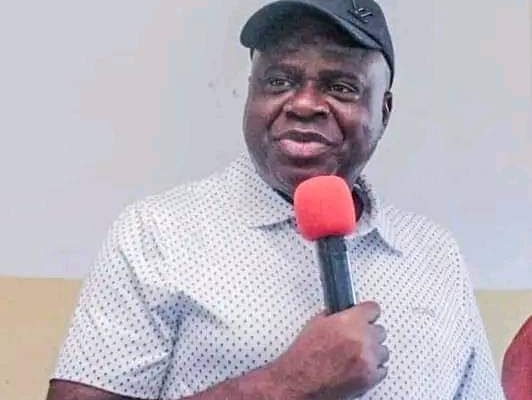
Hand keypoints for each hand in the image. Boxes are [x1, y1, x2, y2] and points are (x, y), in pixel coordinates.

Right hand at [270, 301, 388, 399]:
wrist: (299, 382)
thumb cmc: (304, 357)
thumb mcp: (316, 324)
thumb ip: (336, 316)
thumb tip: (344, 312)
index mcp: (348, 322)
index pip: (373, 309)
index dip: (368, 312)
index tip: (366, 315)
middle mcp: (361, 339)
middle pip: (380, 330)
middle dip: (369, 333)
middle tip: (356, 337)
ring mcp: (367, 359)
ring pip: (383, 350)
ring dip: (372, 351)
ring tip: (356, 354)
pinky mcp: (370, 377)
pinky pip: (382, 369)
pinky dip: (373, 368)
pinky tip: (359, 366)